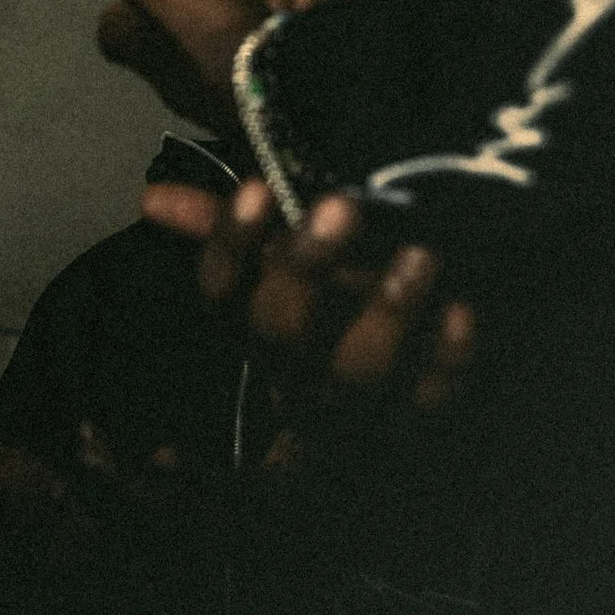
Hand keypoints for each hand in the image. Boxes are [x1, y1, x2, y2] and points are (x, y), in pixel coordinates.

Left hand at [16, 0, 263, 134]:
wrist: (280, 90)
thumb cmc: (203, 28)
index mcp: (142, 48)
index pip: (118, 25)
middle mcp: (177, 74)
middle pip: (184, 22)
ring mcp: (225, 85)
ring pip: (233, 29)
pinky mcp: (269, 88)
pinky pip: (272, 43)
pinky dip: (287, 12)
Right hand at [146, 178, 477, 414]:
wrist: (380, 426)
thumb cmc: (328, 322)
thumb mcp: (275, 276)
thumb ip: (227, 233)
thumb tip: (152, 199)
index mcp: (254, 329)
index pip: (220, 293)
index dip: (230, 244)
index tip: (257, 188)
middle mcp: (295, 372)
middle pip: (280, 329)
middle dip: (307, 268)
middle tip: (341, 206)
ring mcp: (357, 403)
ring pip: (356, 370)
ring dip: (387, 313)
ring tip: (420, 255)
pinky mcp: (420, 417)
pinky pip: (432, 396)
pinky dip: (449, 358)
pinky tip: (463, 313)